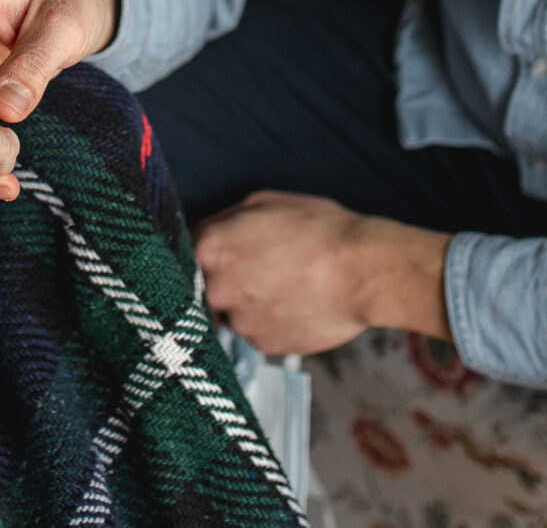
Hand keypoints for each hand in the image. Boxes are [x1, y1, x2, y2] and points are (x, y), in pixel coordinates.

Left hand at [194, 190, 452, 354]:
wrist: (363, 272)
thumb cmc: (319, 229)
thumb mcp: (265, 202)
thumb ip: (225, 219)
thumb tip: (209, 232)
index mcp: (210, 247)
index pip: (183, 251)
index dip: (202, 252)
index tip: (215, 254)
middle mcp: (216, 289)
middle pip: (202, 288)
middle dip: (223, 280)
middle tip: (256, 270)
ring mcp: (240, 322)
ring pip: (232, 312)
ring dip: (248, 302)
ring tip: (284, 286)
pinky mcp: (264, 345)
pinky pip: (258, 331)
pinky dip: (270, 321)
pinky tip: (295, 304)